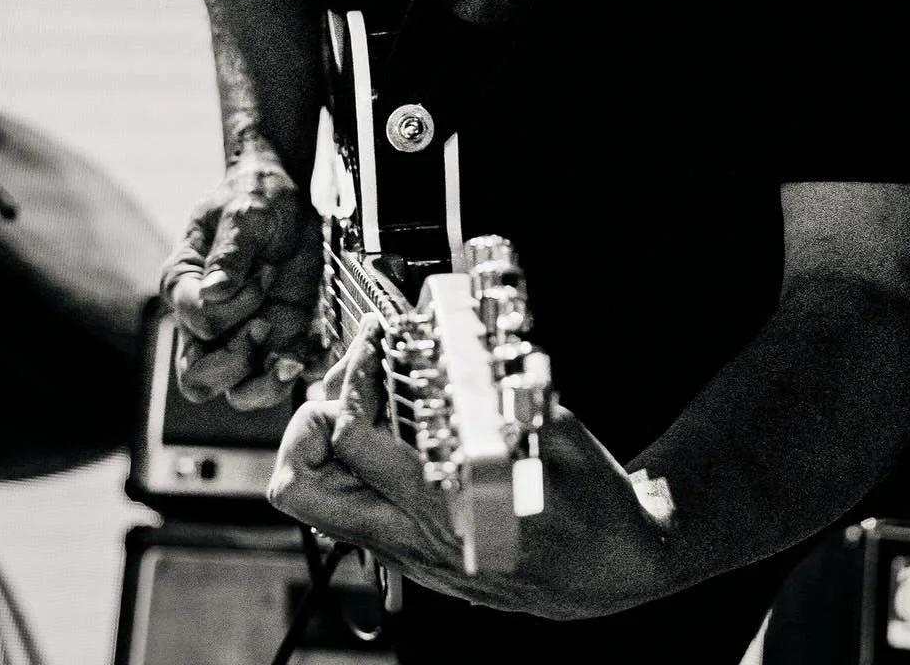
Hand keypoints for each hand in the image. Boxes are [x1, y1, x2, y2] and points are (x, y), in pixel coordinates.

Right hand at [160, 143, 322, 408]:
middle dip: (233, 363)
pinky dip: (300, 375)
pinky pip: (281, 377)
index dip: (231, 308)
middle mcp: (204, 320)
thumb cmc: (255, 197)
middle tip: (265, 326)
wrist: (286, 194)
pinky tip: (316, 356)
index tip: (265, 274)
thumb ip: (230, 252)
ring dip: (263, 384)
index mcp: (184, 285)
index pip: (196, 320)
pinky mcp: (278, 339)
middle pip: (198, 379)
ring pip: (236, 393)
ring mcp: (240, 334)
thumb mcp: (245, 214)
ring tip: (291, 359)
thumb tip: (214, 294)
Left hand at [267, 319, 672, 619]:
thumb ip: (521, 399)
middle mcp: (411, 538)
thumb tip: (495, 350)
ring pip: (317, 504)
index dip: (352, 377)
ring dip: (323, 445)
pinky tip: (389, 430)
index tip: (374, 340)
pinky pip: (350, 513)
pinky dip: (352, 467)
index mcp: (443, 508)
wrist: (610, 570)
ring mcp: (406, 552)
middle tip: (347, 379)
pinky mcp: (413, 554)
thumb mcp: (564, 443)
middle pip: (299, 487)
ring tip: (362, 395)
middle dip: (305, 422)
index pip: (351, 441)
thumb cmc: (592, 511)